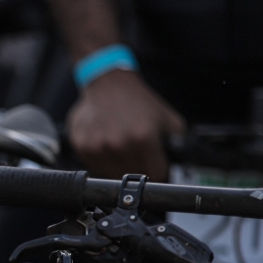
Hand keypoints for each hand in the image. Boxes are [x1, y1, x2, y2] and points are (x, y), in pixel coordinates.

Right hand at [67, 69, 184, 180]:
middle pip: (132, 178)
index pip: (155, 176)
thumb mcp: (170, 121)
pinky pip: (94, 168)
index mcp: (143, 138)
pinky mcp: (82, 146)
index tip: (157, 169)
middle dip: (138, 170)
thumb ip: (178, 146)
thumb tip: (181, 169)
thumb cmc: (139, 103)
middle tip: (139, 156)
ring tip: (121, 149)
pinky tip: (107, 145)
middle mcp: (118, 144)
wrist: (109, 84)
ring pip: (111, 176)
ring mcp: (97, 147)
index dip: (159, 174)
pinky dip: (102, 162)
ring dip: (118, 168)